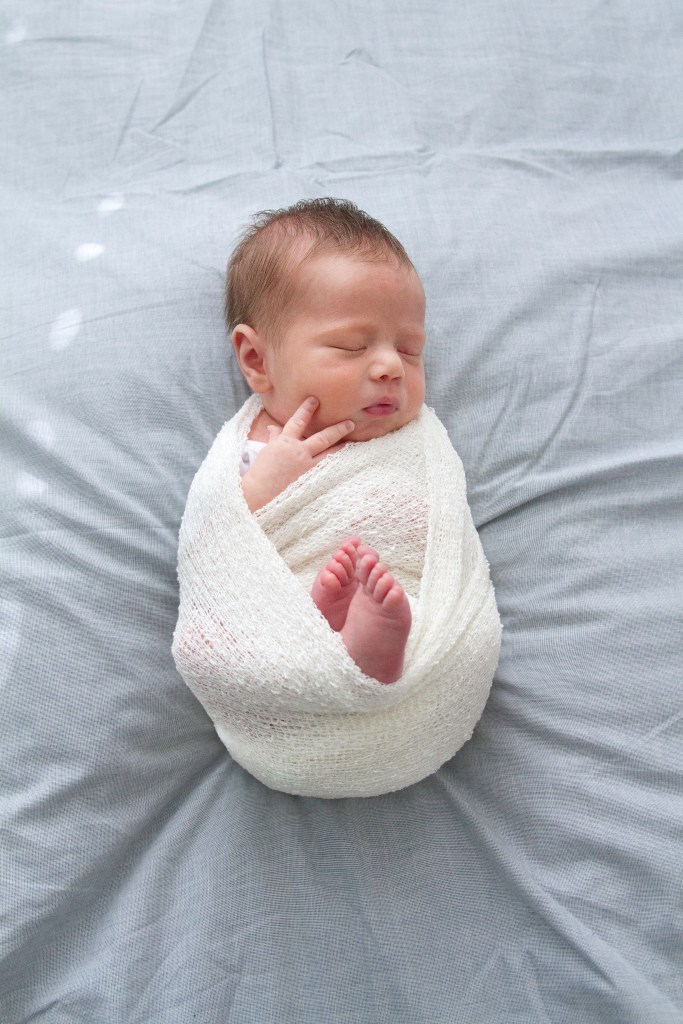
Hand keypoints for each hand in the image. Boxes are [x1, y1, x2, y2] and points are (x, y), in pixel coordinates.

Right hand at [241, 397, 353, 511]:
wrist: (259, 493)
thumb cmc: (260, 473)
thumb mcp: (266, 451)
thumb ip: (274, 438)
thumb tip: (273, 428)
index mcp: (285, 442)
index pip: (298, 421)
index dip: (306, 409)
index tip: (315, 400)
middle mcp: (299, 452)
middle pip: (323, 437)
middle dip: (337, 429)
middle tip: (350, 422)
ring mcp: (306, 467)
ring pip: (329, 454)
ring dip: (342, 447)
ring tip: (352, 442)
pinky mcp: (310, 480)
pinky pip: (327, 470)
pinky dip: (336, 466)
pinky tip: (345, 464)